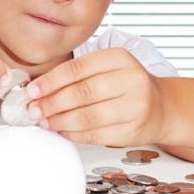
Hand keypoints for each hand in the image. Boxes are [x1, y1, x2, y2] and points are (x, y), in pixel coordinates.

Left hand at [25, 48, 165, 145]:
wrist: (160, 107)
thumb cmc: (126, 86)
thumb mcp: (108, 67)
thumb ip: (78, 74)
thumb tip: (39, 87)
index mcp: (120, 58)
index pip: (78, 68)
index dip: (51, 81)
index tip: (33, 90)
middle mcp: (131, 80)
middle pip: (82, 93)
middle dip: (52, 103)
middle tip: (34, 109)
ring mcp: (135, 107)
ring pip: (87, 117)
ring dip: (60, 121)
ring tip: (46, 121)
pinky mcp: (133, 130)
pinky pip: (95, 135)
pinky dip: (74, 134)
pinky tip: (63, 130)